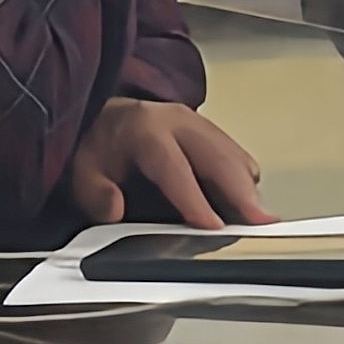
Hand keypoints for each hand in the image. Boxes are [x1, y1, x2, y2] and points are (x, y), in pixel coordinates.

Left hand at [70, 95, 267, 227]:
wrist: (107, 118)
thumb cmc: (100, 147)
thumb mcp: (82, 171)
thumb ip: (95, 193)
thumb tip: (114, 209)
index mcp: (146, 129)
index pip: (174, 166)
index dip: (195, 198)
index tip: (212, 225)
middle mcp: (178, 121)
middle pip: (218, 155)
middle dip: (240, 190)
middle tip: (260, 221)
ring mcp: (199, 123)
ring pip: (233, 153)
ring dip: (248, 187)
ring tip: (261, 219)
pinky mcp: (210, 132)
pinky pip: (235, 154)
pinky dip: (244, 179)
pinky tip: (246, 203)